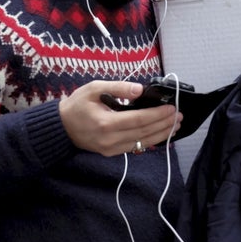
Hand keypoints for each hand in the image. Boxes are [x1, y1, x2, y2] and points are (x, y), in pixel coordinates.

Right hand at [58, 80, 182, 156]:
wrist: (60, 128)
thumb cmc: (76, 105)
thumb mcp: (93, 88)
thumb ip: (118, 88)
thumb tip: (140, 89)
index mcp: (106, 123)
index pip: (139, 120)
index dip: (157, 115)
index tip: (172, 109)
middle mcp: (110, 140)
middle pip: (144, 133)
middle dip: (164, 125)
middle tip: (179, 116)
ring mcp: (111, 149)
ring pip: (142, 144)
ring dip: (161, 134)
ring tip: (176, 125)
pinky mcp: (111, 153)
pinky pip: (135, 148)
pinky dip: (150, 141)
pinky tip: (161, 134)